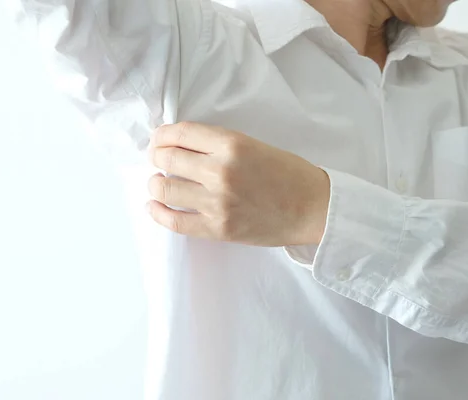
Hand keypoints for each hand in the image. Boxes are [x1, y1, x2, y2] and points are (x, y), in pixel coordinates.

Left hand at [146, 122, 330, 246]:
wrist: (313, 209)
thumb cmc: (288, 174)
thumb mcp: (253, 145)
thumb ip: (216, 144)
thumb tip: (178, 144)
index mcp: (231, 144)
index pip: (178, 133)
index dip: (161, 135)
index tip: (159, 139)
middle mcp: (220, 172)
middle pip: (166, 158)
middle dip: (156, 156)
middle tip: (157, 158)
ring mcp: (217, 203)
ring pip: (164, 188)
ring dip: (155, 182)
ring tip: (158, 182)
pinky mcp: (218, 229)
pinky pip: (174, 221)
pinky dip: (158, 212)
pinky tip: (154, 205)